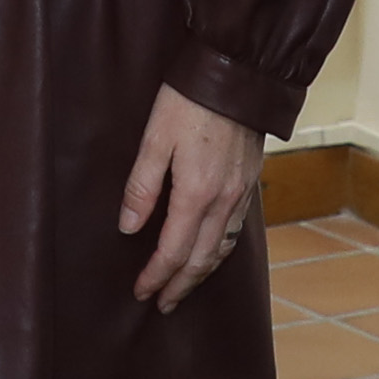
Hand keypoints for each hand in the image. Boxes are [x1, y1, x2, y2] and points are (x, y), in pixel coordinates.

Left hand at [118, 86, 260, 311]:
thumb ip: (141, 187)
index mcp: (196, 194)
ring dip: (202, 273)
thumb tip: (128, 228)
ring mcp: (241, 193)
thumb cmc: (190, 101)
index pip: (173, 251)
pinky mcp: (250, 182)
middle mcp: (223, 201)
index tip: (140, 291)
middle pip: (201, 259)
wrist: (237, 74)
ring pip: (222, 248)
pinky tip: (212, 251)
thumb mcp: (155, 139)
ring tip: (185, 286)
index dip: (155, 276)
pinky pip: (236, 230)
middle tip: (162, 303)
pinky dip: (221, 251)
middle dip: (180, 285)